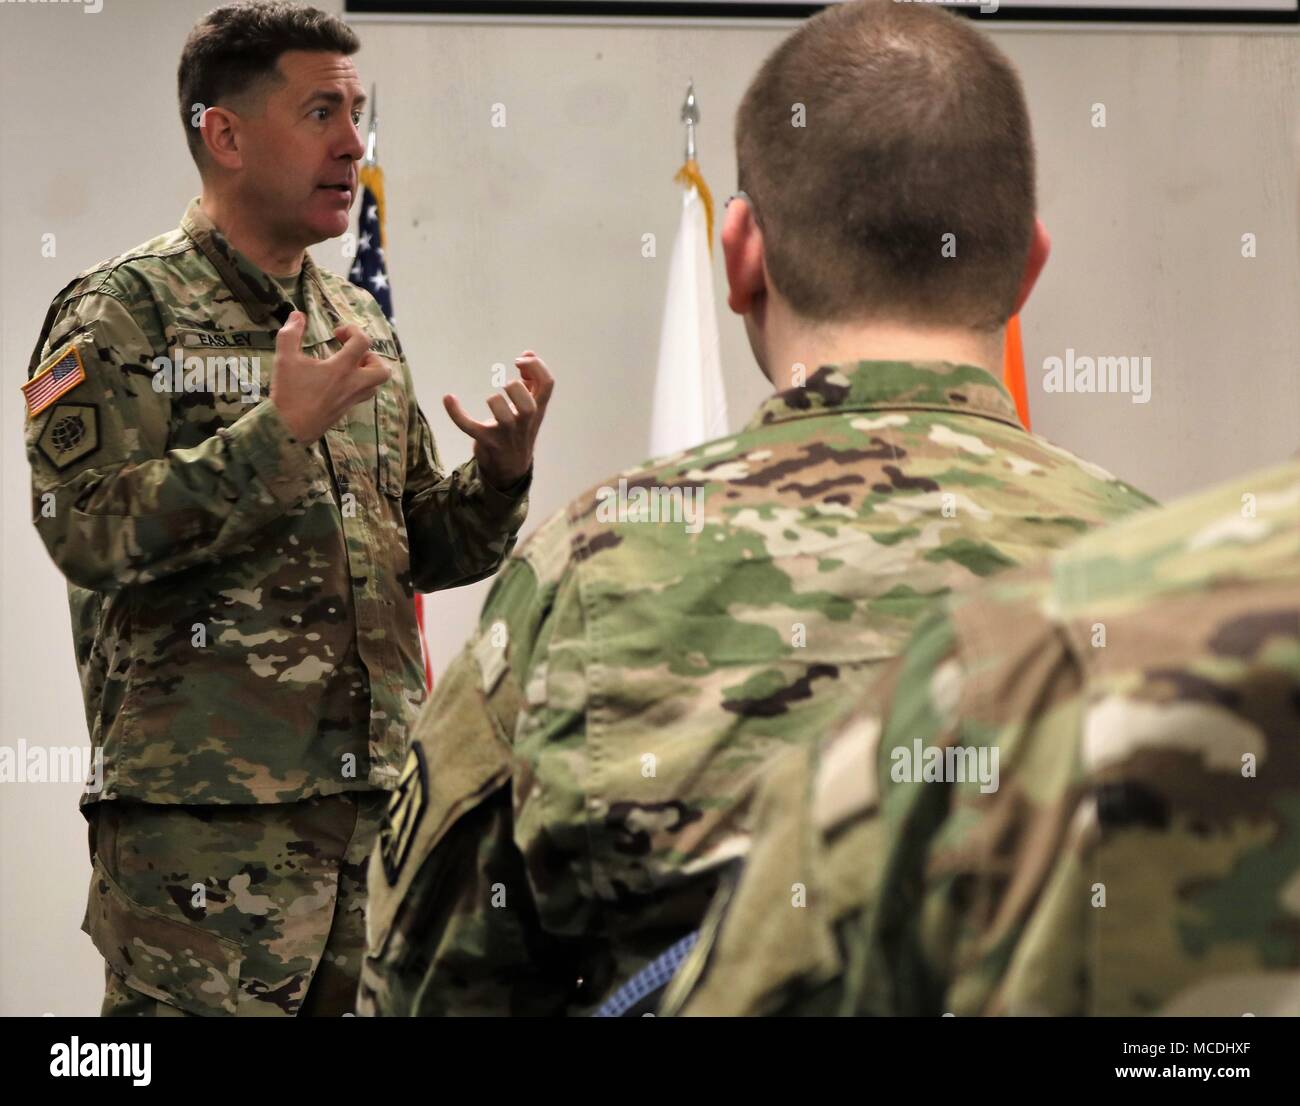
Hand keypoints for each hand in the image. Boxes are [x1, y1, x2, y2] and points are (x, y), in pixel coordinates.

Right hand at [269, 313, 391, 443]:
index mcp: (341, 369)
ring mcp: (351, 400)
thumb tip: (297, 315)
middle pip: (382, 369)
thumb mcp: (284, 359)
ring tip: (347, 366)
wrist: (288, 429)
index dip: (353, 331)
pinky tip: (338, 382)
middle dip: (372, 356)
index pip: (363, 342)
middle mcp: (353, 385)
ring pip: (375, 385)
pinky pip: (363, 395)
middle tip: (352, 353)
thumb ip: (290, 334)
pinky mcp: (346, 411)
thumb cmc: (288, 393)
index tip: (337, 333)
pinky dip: (358, 385)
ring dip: (367, 371)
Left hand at [444, 351, 553, 489]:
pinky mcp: (486, 441)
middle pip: (528, 405)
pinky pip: (469, 426)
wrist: (511, 468)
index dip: (536, 367)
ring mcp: (506, 434)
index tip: (520, 361)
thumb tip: (528, 354)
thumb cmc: (519, 430)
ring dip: (495, 401)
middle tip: (506, 385)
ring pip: (504, 417)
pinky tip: (448, 398)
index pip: (548, 384)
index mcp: (538, 409)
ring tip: (492, 399)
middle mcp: (525, 422)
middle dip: (515, 388)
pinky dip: (456, 413)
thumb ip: (531, 381)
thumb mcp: (531, 406)